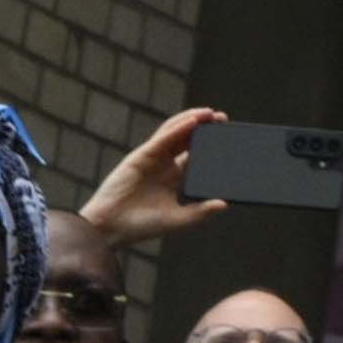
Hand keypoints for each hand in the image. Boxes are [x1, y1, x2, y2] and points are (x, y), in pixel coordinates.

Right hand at [86, 103, 233, 257]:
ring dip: (193, 120)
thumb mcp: (177, 220)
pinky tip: (193, 121)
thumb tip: (226, 204)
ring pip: (175, 133)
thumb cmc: (141, 226)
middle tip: (225, 120)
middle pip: (188, 140)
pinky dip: (178, 128)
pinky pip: (163, 138)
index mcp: (175, 179)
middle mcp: (165, 165)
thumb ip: (200, 212)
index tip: (231, 140)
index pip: (197, 157)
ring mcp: (153, 158)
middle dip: (206, 129)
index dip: (212, 147)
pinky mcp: (141, 155)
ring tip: (212, 114)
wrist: (111, 229)